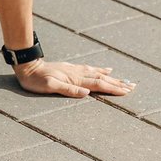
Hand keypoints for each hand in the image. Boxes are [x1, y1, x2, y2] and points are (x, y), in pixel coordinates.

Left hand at [14, 59, 133, 97]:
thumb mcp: (49, 87)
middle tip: (133, 86)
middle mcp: (78, 73)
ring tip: (125, 80)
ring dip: (112, 77)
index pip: (98, 84)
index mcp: (75, 79)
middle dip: (117, 83)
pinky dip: (101, 70)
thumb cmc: (36, 80)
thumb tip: (86, 93)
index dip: (112, 88)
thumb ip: (68, 90)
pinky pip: (91, 69)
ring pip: (99, 73)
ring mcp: (76, 70)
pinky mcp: (72, 69)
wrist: (28, 67)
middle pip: (102, 78)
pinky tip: (107, 69)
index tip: (126, 91)